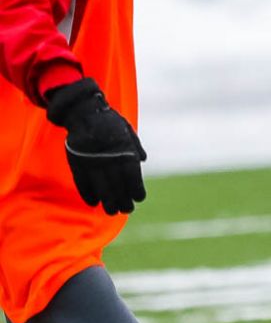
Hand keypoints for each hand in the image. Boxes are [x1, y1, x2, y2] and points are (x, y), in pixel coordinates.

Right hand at [44, 78, 146, 215]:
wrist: (83, 111)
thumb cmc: (109, 122)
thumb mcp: (126, 130)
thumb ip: (135, 146)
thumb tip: (143, 160)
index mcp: (123, 147)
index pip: (131, 173)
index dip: (136, 187)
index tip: (139, 198)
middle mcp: (108, 155)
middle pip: (117, 183)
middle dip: (122, 199)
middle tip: (127, 210)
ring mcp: (90, 158)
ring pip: (100, 185)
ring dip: (107, 200)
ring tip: (112, 211)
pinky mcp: (76, 160)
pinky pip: (81, 181)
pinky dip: (86, 193)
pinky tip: (93, 203)